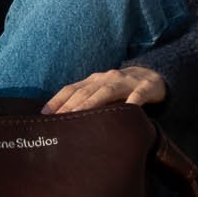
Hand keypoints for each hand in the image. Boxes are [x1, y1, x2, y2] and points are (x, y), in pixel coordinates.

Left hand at [42, 64, 168, 114]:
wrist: (153, 76)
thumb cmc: (122, 90)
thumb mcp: (102, 92)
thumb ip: (86, 101)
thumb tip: (61, 120)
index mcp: (94, 81)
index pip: (71, 89)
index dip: (57, 100)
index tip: (44, 115)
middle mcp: (107, 79)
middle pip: (86, 91)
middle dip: (71, 105)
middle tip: (58, 119)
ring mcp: (126, 82)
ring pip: (107, 92)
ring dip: (93, 102)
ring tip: (80, 114)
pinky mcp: (146, 88)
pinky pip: (138, 96)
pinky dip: (132, 103)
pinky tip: (128, 111)